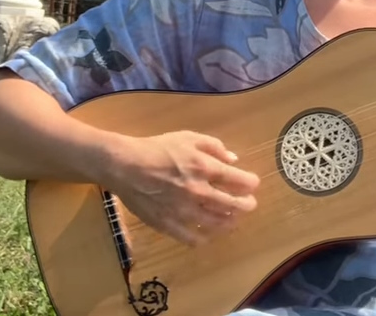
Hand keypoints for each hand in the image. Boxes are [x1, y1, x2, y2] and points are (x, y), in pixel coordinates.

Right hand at [105, 130, 259, 245]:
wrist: (124, 165)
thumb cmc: (157, 148)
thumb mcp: (188, 138)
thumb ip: (214, 147)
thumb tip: (233, 160)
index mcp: (205, 168)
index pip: (241, 181)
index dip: (251, 184)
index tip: (251, 184)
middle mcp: (198, 192)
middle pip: (234, 206)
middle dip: (247, 206)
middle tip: (249, 205)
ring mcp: (183, 211)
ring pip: (217, 225)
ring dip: (230, 223)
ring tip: (233, 220)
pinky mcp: (168, 224)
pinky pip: (192, 238)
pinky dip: (204, 238)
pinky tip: (207, 234)